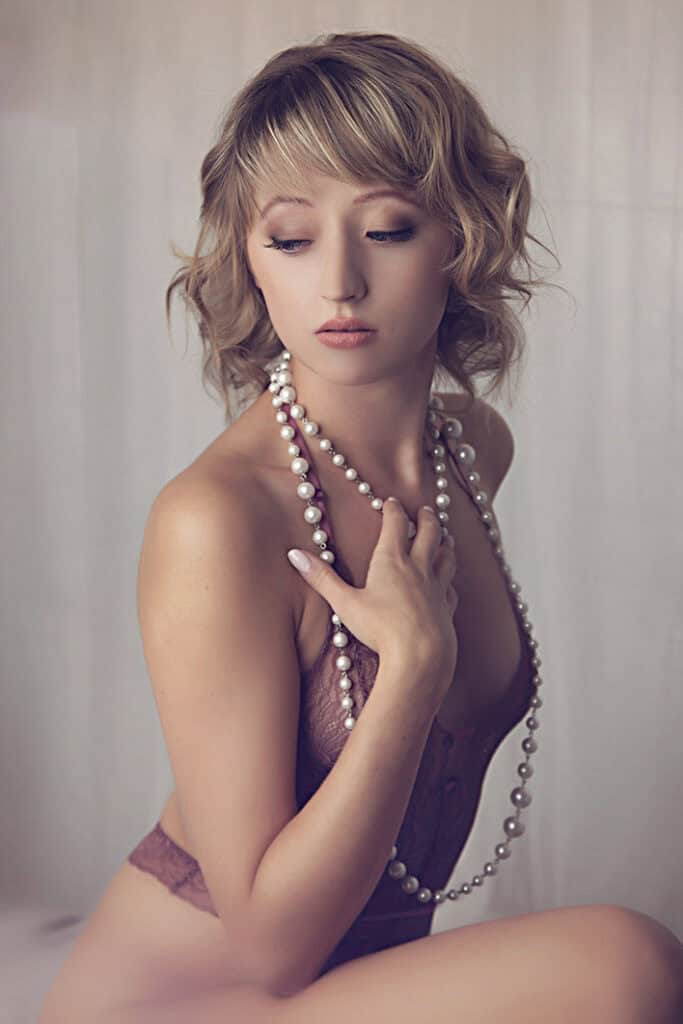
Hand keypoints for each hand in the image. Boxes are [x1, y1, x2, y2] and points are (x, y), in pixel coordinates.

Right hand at [286, 497, 458, 697]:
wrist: (421, 655)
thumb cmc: (381, 628)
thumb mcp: (345, 603)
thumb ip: (321, 579)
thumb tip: (295, 555)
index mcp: (392, 560)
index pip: (395, 524)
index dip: (393, 509)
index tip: (391, 501)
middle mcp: (418, 568)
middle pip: (429, 533)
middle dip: (426, 518)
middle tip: (425, 509)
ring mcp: (436, 587)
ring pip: (446, 557)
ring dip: (445, 543)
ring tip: (446, 537)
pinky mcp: (446, 608)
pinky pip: (451, 588)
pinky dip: (450, 580)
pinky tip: (448, 584)